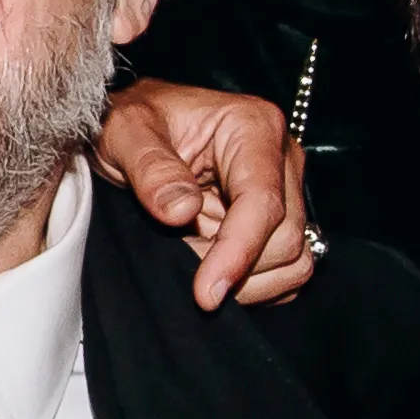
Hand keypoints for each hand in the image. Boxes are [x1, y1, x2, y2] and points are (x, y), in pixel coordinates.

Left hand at [93, 77, 316, 308]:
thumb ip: (150, 166)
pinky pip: (287, 272)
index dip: (236, 253)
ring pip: (294, 262)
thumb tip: (182, 211)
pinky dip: (252, 285)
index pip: (262, 202)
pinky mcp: (282, 222)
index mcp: (254, 126)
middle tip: (180, 261)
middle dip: (234, 268)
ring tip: (193, 259)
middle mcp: (283, 159)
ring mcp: (287, 192)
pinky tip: (212, 268)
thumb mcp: (125, 132)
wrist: (141, 132)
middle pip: (285, 239)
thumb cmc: (137, 124)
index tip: (204, 294)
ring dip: (244, 281)